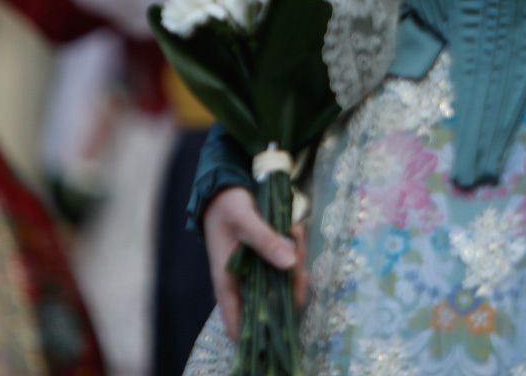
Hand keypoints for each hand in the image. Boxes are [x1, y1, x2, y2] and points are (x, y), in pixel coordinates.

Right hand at [204, 185, 307, 337]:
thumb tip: (290, 265)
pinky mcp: (267, 260)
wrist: (224, 188)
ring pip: (284, 282)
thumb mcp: (245, 220)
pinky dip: (295, 249)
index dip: (258, 336)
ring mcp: (256, 273)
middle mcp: (242, 283)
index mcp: (227, 283)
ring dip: (297, 260)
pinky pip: (287, 264)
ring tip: (295, 230)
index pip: (238, 325)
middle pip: (273, 303)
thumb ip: (265, 241)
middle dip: (293, 283)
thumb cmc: (227, 208)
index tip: (285, 325)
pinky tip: (295, 229)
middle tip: (300, 253)